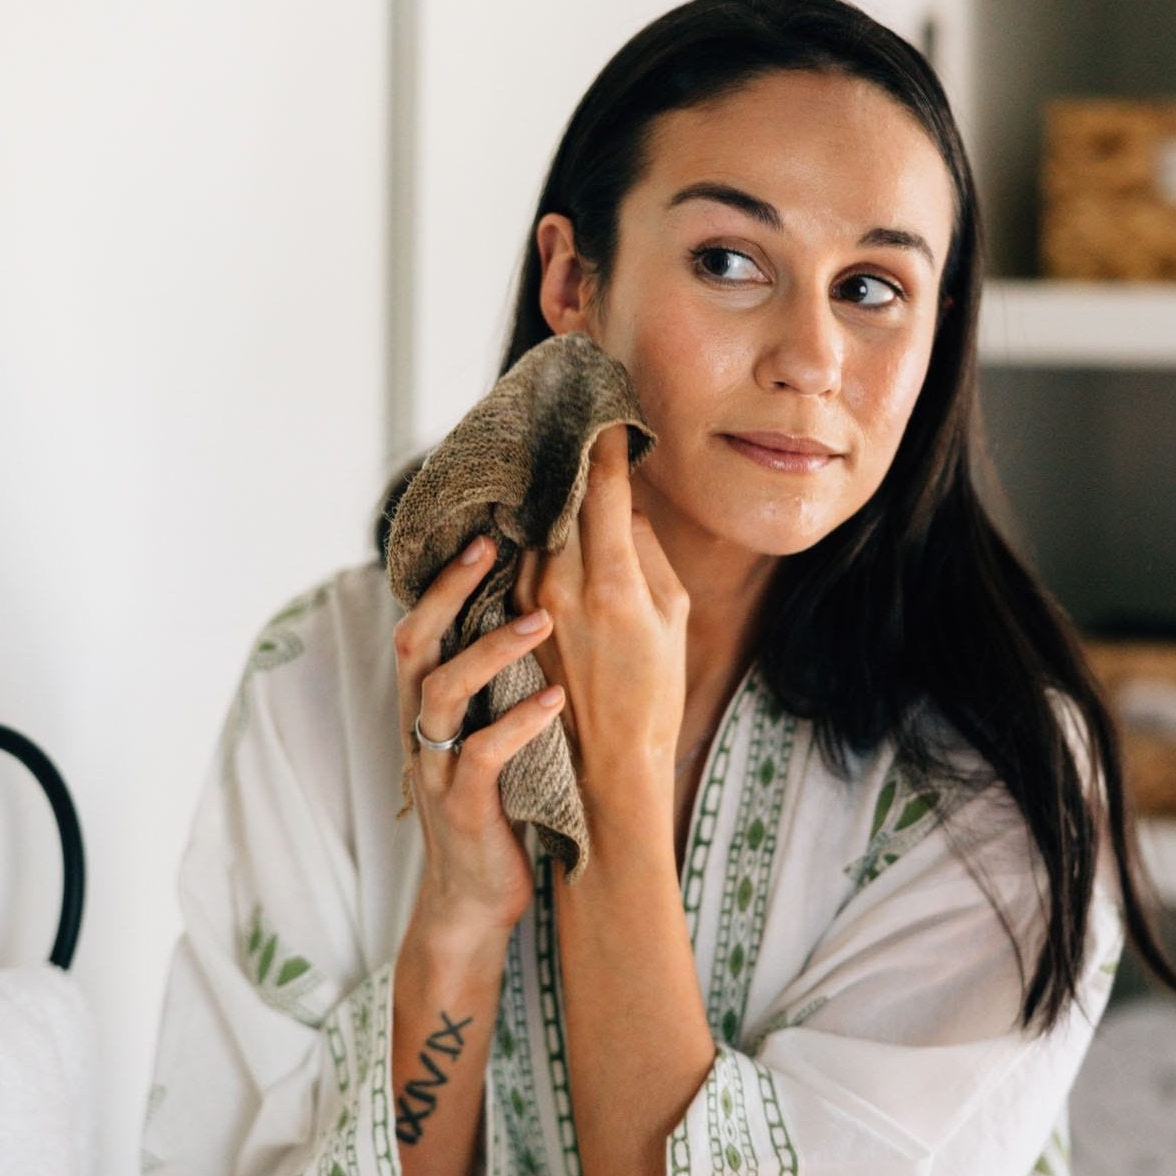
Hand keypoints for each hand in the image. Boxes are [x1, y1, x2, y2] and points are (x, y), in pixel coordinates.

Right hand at [394, 537, 566, 954]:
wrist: (473, 902)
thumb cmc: (495, 810)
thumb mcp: (486, 738)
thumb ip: (493, 690)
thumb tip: (533, 621)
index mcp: (428, 708)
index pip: (422, 627)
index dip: (443, 580)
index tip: (484, 532)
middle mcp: (420, 729)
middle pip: (414, 642)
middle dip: (448, 591)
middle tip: (492, 546)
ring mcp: (435, 768)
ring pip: (443, 691)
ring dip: (491, 650)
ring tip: (542, 619)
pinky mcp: (462, 807)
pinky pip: (482, 755)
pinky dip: (519, 722)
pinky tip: (558, 700)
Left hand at [512, 425, 688, 816]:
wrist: (604, 765)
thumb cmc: (652, 693)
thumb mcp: (671, 617)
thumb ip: (646, 551)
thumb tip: (622, 502)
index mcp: (612, 584)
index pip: (602, 490)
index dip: (604, 444)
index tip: (606, 409)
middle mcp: (560, 587)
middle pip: (558, 498)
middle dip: (567, 458)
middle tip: (568, 414)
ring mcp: (526, 605)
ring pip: (532, 527)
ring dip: (542, 493)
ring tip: (549, 454)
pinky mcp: (504, 621)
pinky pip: (515, 560)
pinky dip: (525, 533)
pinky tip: (530, 514)